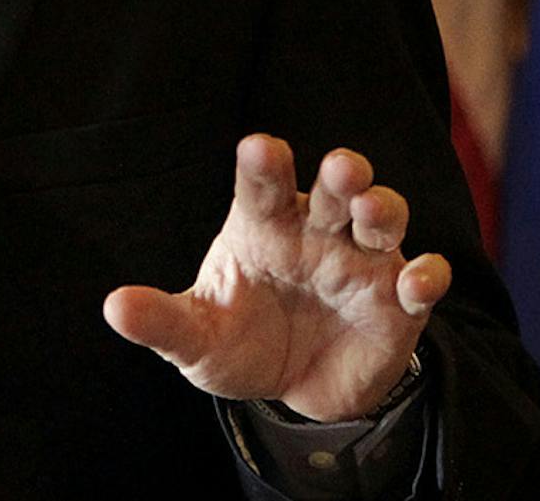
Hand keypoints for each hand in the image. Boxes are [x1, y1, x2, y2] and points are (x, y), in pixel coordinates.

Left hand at [102, 134, 449, 421]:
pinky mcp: (398, 302)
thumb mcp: (196, 339)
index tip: (260, 147)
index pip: (261, 184)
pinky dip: (427, 276)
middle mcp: (315, 232)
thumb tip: (113, 307)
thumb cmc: (239, 343)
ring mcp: (361, 263)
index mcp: (262, 226)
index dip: (263, 164)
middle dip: (341, 172)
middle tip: (340, 168)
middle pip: (332, 187)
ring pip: (382, 217)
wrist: (294, 391)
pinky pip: (421, 279)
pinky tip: (418, 281)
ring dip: (383, 209)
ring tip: (371, 211)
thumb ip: (162, 320)